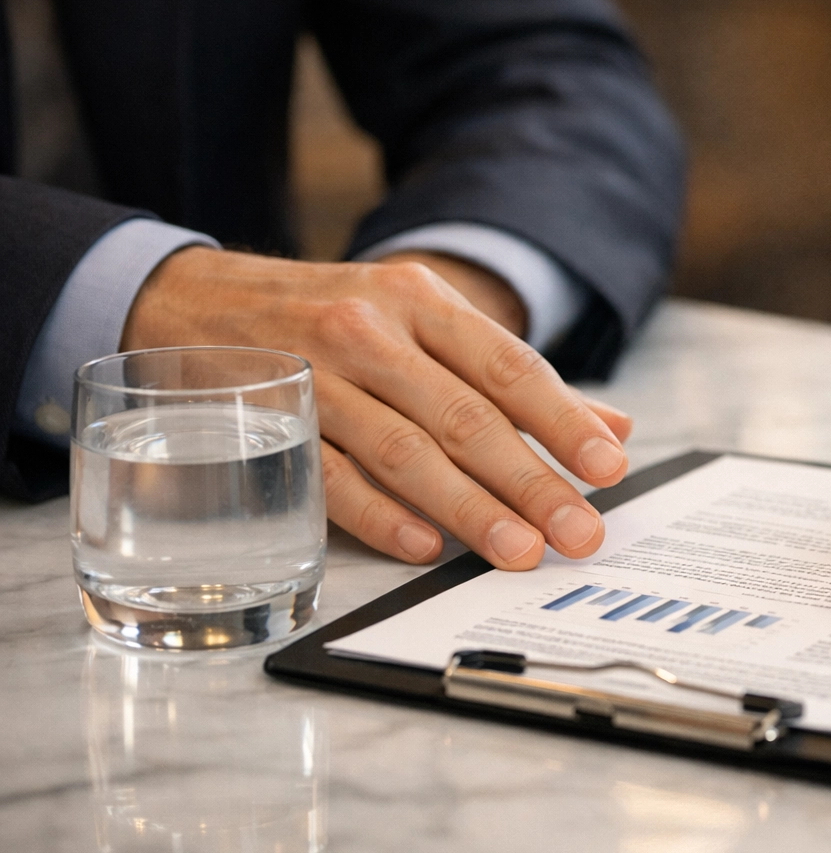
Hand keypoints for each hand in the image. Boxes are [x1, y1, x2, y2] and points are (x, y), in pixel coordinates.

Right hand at [122, 247, 631, 567]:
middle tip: (580, 532)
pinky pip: (330, 476)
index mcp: (421, 301)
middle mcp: (371, 331)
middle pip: (466, 416)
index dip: (563, 420)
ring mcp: (316, 377)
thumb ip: (513, 378)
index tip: (609, 468)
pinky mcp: (270, 424)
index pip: (509, 366)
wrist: (196, 300)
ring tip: (520, 551)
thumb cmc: (334, 317)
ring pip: (404, 450)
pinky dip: (378, 514)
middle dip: (532, 480)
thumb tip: (612, 428)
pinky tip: (423, 546)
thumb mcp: (424, 321)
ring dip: (469, 507)